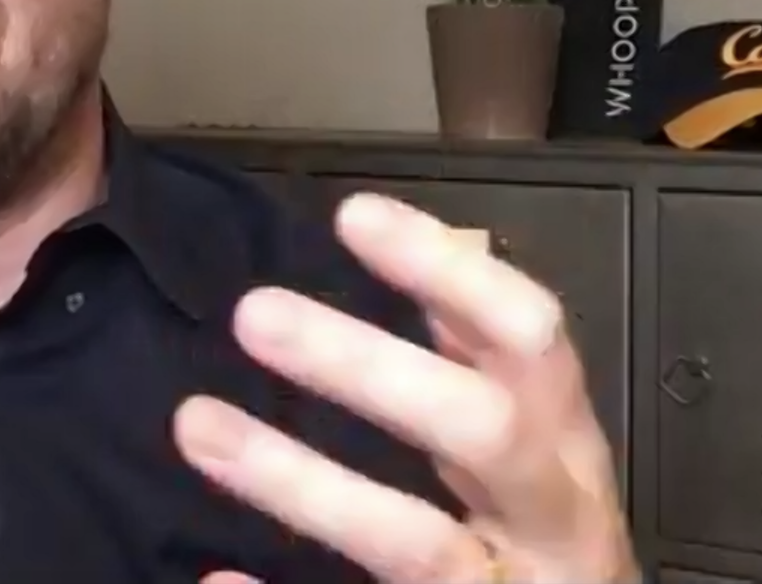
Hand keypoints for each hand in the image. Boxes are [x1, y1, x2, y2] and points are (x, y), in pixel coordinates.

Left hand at [173, 194, 636, 583]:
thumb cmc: (544, 542)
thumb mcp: (534, 449)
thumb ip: (478, 366)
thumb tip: (414, 252)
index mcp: (564, 448)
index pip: (530, 338)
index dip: (449, 272)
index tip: (353, 214)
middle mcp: (555, 520)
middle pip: (482, 430)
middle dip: (369, 367)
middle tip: (253, 312)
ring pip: (420, 544)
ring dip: (303, 484)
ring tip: (197, 425)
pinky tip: (215, 576)